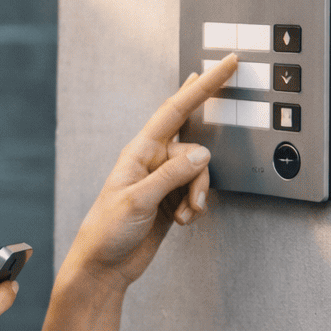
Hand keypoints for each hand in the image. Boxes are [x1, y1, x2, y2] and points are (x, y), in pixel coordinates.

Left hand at [60, 53, 238, 291]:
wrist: (103, 267)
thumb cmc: (107, 231)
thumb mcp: (138, 200)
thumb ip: (172, 174)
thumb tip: (203, 153)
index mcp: (139, 151)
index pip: (176, 109)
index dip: (203, 86)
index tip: (226, 63)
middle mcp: (151, 161)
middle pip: (192, 148)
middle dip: (200, 173)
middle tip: (193, 197)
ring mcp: (162, 180)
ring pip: (198, 173)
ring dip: (198, 194)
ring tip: (182, 216)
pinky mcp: (171, 200)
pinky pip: (196, 192)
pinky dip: (196, 206)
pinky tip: (182, 220)